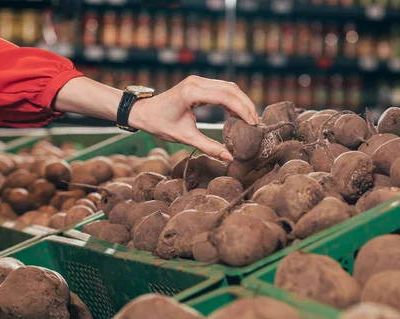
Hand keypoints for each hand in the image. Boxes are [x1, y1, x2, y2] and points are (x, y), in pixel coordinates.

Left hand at [129, 76, 259, 160]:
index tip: (253, 124)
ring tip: (250, 119)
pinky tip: (238, 113)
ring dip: (241, 101)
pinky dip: (233, 99)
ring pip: (228, 86)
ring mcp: (198, 80)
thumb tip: (229, 157)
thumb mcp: (185, 138)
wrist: (143, 112)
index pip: (226, 97)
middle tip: (256, 123)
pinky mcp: (198, 83)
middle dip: (246, 105)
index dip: (243, 109)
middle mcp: (196, 82)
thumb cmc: (160, 124)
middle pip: (231, 89)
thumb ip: (209, 146)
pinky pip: (221, 88)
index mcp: (192, 93)